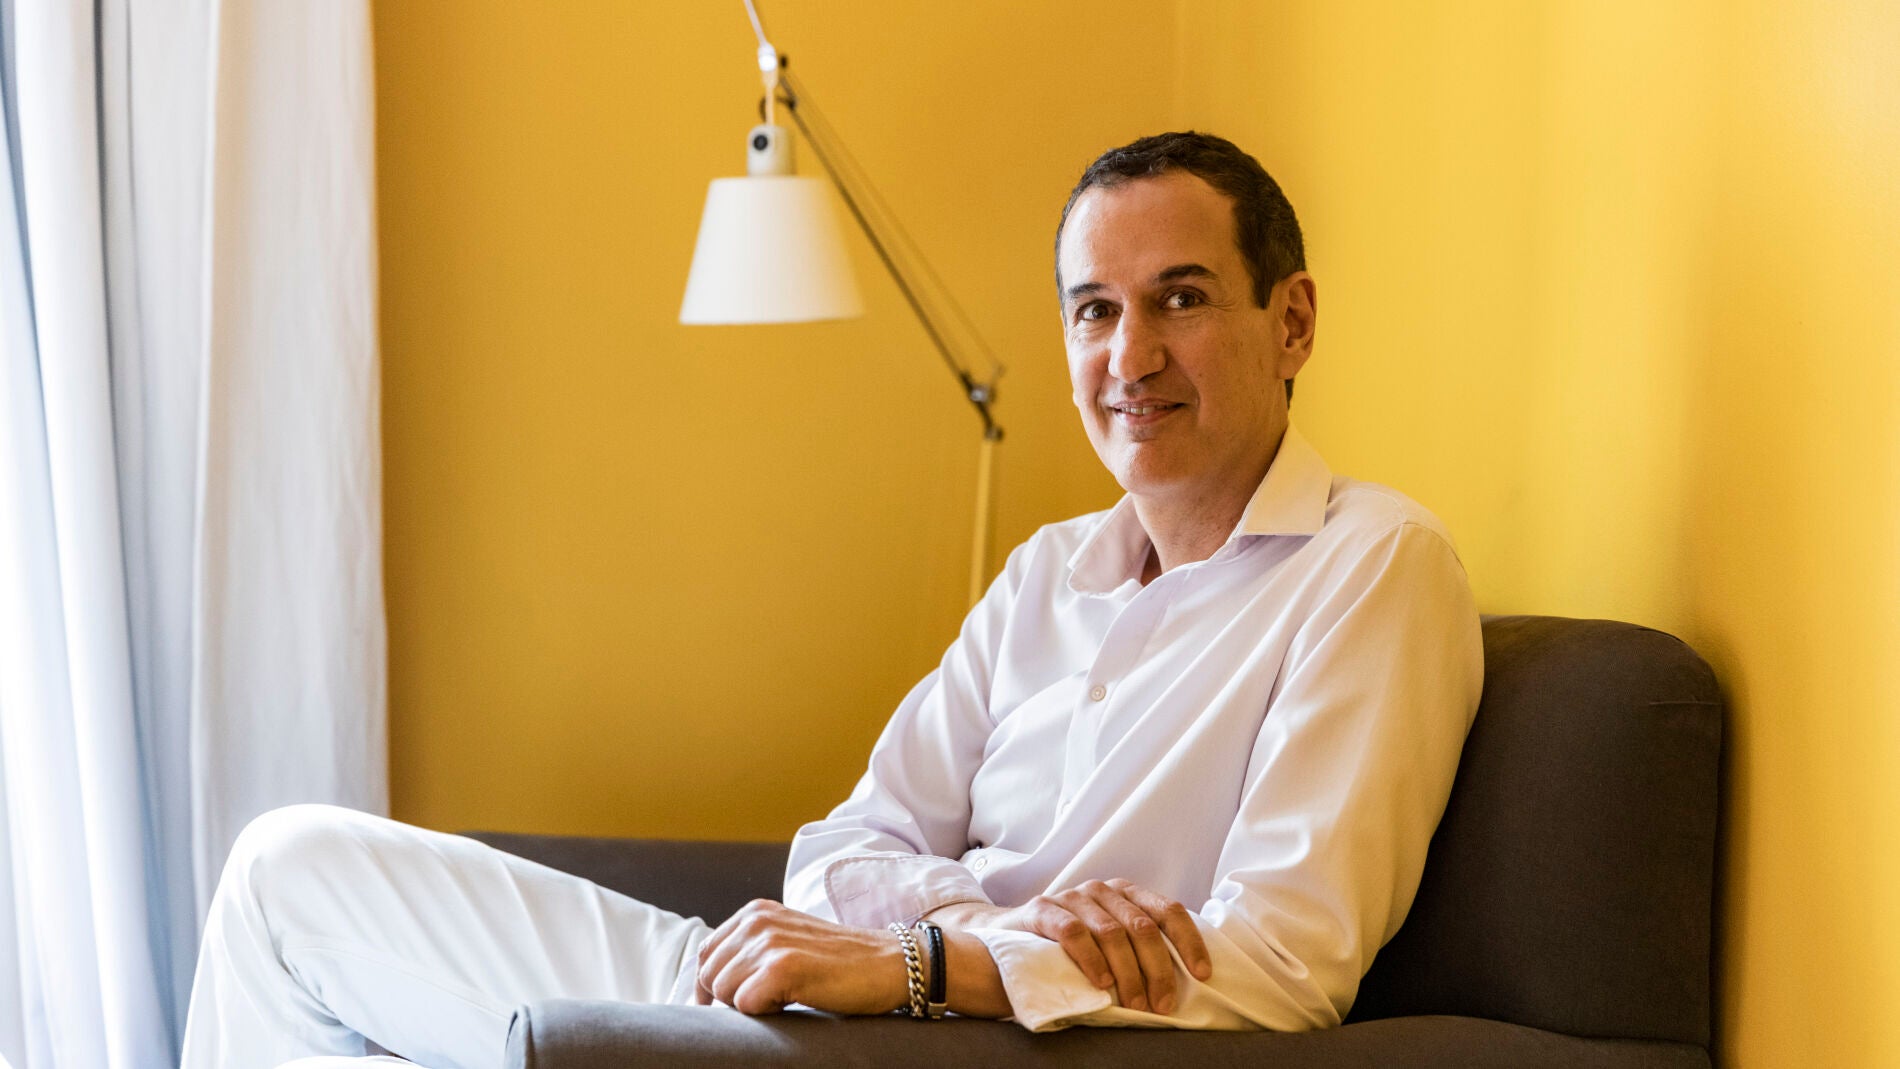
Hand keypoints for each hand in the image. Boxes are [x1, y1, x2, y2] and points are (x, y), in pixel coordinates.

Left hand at [694, 899, 907, 1015]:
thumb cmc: (839, 964)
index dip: (709, 988)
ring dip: (750, 1006)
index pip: (704, 956)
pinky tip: (794, 1001)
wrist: (889, 965)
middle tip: (772, 999)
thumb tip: (705, 987)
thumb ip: (749, 952)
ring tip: (786, 996)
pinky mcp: (782, 967)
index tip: (730, 1007)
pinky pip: (745, 1006)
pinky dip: (765, 1013)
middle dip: (731, 999)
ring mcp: (769, 942)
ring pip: (723, 993)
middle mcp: (757, 920)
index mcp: (755, 912)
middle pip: (709, 976)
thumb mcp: (786, 942)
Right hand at [929, 879, 1211, 1013]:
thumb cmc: (1065, 952)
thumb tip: (1186, 983)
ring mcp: (1071, 896)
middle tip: (1162, 1006)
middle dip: (1158, 969)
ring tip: (1135, 1005)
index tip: (1204, 975)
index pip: (1169, 910)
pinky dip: (1091, 959)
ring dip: (1128, 973)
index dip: (1189, 942)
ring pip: (1111, 931)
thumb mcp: (1108, 946)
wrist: (1002, 942)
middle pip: (1143, 926)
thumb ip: (1137, 950)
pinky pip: (1072, 932)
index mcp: (1126, 894)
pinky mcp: (1041, 909)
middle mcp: (1101, 890)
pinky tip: (1101, 983)